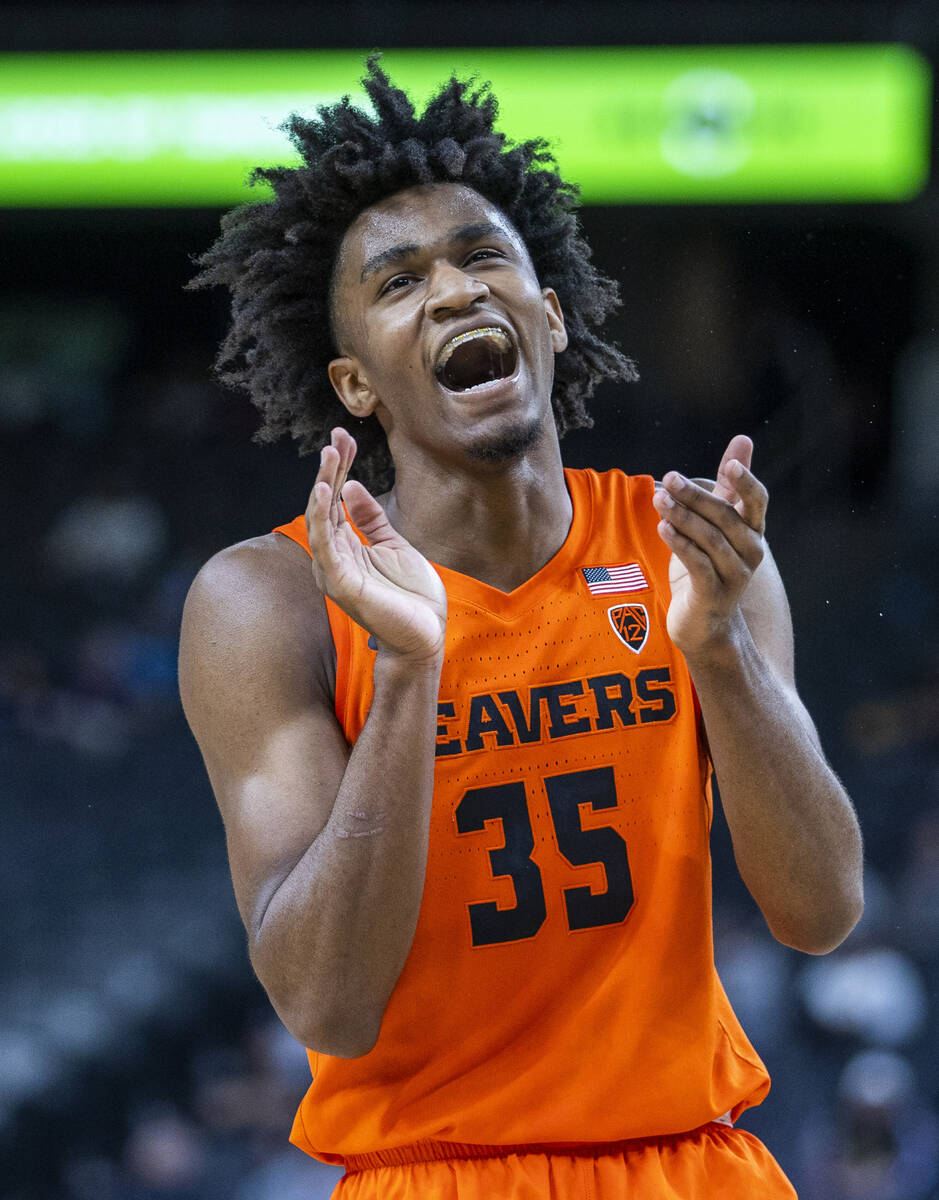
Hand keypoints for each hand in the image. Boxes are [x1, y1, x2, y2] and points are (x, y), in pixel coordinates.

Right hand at [305, 428, 446, 663]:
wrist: (427, 634)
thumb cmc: (411, 598)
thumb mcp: (394, 545)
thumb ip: (370, 519)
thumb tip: (351, 487)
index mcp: (346, 546)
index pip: (335, 499)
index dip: (339, 467)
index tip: (344, 438)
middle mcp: (334, 556)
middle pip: (324, 504)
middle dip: (330, 469)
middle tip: (337, 438)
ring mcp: (334, 570)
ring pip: (320, 519)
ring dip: (323, 484)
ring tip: (329, 455)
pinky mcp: (340, 583)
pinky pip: (325, 545)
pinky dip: (321, 516)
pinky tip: (323, 490)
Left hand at [651, 435, 766, 657]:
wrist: (705, 623)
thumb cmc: (710, 564)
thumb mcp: (718, 522)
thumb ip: (727, 484)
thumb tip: (743, 440)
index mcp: (753, 530)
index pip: (757, 501)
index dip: (746, 482)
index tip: (731, 464)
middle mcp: (751, 551)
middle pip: (725, 516)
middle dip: (695, 495)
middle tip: (669, 477)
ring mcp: (735, 575)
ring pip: (709, 539)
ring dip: (682, 516)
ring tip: (658, 499)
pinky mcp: (713, 594)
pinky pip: (698, 564)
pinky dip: (680, 544)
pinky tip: (663, 527)